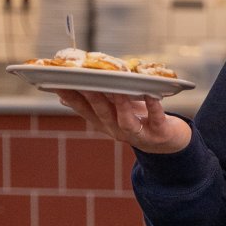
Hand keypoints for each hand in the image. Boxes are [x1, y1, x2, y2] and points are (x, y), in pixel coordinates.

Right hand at [52, 89, 190, 153]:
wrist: (168, 143)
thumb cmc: (138, 121)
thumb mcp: (113, 114)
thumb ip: (93, 105)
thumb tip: (63, 98)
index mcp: (105, 124)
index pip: (84, 110)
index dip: (71, 98)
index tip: (57, 83)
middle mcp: (117, 130)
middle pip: (102, 114)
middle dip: (92, 98)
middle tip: (84, 82)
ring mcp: (138, 134)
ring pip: (125, 120)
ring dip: (120, 105)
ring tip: (117, 89)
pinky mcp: (159, 133)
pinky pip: (155, 118)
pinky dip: (153, 107)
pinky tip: (151, 94)